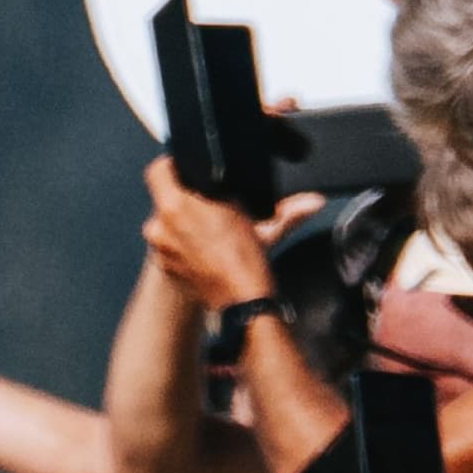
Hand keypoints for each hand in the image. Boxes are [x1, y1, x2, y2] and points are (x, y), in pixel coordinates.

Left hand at [139, 159, 319, 308]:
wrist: (240, 305)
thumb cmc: (247, 261)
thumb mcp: (264, 227)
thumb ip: (285, 210)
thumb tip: (314, 202)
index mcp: (176, 206)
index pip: (158, 170)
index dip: (173, 166)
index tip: (188, 170)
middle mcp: (160, 226)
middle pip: (165, 198)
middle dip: (185, 199)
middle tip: (208, 203)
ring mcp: (160, 249)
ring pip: (167, 222)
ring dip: (184, 222)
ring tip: (209, 229)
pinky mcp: (164, 266)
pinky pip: (170, 244)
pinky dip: (183, 243)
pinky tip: (204, 248)